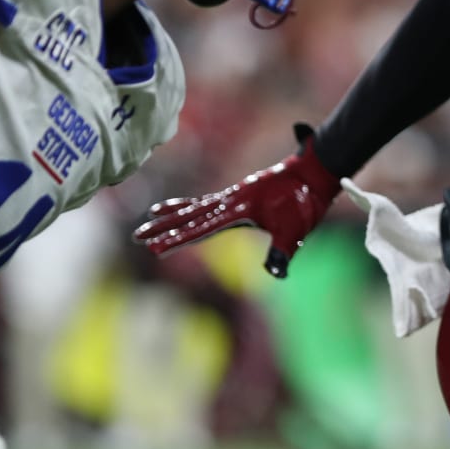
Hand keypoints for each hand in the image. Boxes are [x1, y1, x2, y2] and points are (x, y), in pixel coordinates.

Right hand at [132, 122, 339, 276]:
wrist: (312, 174)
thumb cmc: (304, 203)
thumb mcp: (296, 231)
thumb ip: (282, 252)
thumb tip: (275, 274)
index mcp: (238, 209)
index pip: (202, 228)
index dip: (178, 238)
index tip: (156, 246)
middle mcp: (229, 200)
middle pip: (189, 216)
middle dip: (163, 228)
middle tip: (137, 237)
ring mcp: (231, 196)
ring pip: (193, 207)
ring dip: (170, 216)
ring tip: (146, 220)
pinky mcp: (236, 196)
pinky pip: (204, 201)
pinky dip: (186, 205)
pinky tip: (173, 208)